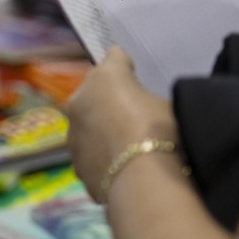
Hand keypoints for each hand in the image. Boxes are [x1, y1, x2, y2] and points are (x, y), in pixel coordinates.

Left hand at [65, 46, 177, 201]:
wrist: (141, 180)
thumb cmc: (160, 131)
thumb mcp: (165, 104)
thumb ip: (145, 97)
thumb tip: (141, 104)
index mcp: (103, 77)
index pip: (114, 58)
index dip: (126, 67)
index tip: (134, 77)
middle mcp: (78, 102)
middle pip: (92, 93)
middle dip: (106, 100)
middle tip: (131, 115)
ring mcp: (73, 137)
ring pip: (86, 127)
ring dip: (99, 131)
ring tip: (125, 147)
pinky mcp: (76, 166)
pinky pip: (90, 156)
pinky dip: (101, 159)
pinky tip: (120, 169)